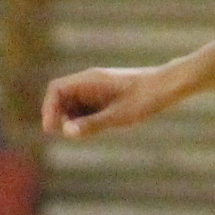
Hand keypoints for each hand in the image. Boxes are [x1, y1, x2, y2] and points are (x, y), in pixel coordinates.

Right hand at [42, 64, 180, 139]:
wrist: (166, 86)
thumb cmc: (144, 99)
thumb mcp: (118, 116)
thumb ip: (92, 124)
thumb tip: (66, 132)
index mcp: (89, 80)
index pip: (56, 89)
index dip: (48, 109)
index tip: (51, 129)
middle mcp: (89, 81)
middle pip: (61, 97)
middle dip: (60, 116)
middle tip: (70, 134)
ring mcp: (96, 88)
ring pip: (74, 103)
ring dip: (73, 119)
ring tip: (89, 131)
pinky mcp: (105, 95)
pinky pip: (86, 106)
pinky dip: (86, 118)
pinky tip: (101, 127)